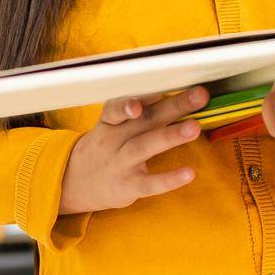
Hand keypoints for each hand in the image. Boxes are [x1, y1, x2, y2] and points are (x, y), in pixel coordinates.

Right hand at [59, 88, 207, 215]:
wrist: (76, 182)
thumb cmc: (106, 148)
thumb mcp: (113, 127)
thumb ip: (142, 113)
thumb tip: (182, 95)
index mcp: (110, 121)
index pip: (119, 106)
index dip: (134, 98)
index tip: (155, 89)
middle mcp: (113, 139)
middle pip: (144, 120)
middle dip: (173, 106)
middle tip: (199, 95)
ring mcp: (119, 163)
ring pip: (145, 146)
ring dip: (170, 136)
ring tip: (194, 128)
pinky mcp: (127, 186)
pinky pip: (148, 183)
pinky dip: (168, 179)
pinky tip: (189, 173)